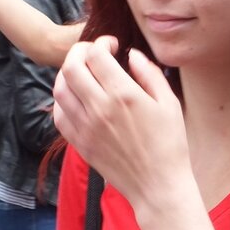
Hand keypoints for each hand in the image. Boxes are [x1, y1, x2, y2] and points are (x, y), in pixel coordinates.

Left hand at [53, 36, 191, 209]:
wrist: (158, 186)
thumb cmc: (170, 145)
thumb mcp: (170, 104)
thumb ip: (150, 74)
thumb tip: (133, 55)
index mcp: (124, 95)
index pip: (97, 55)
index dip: (102, 43)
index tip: (112, 45)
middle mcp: (99, 108)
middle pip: (71, 66)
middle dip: (80, 52)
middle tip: (92, 53)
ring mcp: (85, 127)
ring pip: (59, 88)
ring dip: (68, 73)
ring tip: (82, 72)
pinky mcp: (79, 143)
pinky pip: (58, 114)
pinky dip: (62, 100)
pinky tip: (77, 97)